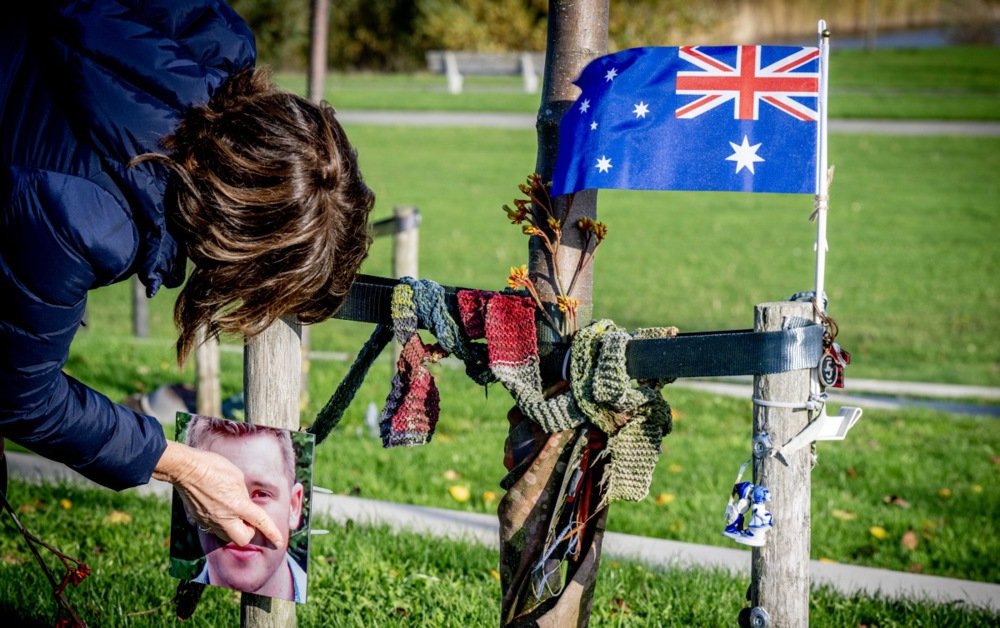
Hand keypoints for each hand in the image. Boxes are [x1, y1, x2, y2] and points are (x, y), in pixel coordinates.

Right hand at [153, 440, 283, 547]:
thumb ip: (243, 495)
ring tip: (232, 512)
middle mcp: (225, 518)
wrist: (186, 469)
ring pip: (227, 536)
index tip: (279, 542)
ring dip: (233, 528)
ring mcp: (210, 521)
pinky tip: (217, 509)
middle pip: (243, 539)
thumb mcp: (237, 477)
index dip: (273, 534)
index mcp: (239, 505)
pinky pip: (213, 528)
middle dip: (249, 532)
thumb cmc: (213, 467)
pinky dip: (219, 523)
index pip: (261, 523)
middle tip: (248, 519)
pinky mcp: (199, 521)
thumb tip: (243, 502)